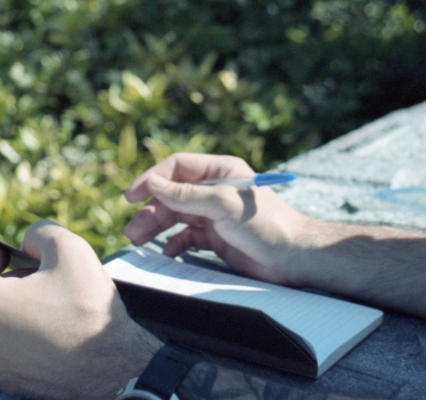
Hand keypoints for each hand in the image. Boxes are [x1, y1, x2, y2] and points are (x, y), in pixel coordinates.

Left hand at [0, 219, 161, 399]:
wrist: (112, 368)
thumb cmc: (88, 309)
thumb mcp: (70, 248)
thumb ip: (40, 232)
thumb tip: (26, 242)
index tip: (16, 254)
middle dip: (9, 281)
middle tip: (44, 281)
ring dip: (14, 308)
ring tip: (50, 308)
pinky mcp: (5, 381)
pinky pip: (4, 347)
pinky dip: (20, 335)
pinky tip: (50, 332)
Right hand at [124, 153, 317, 285]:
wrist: (294, 258)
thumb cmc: (266, 224)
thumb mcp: (222, 204)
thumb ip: (185, 195)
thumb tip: (151, 182)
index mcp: (220, 170)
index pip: (177, 167)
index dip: (152, 179)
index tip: (132, 196)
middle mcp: (216, 190)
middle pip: (172, 195)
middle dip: (150, 211)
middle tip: (133, 231)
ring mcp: (215, 215)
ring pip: (176, 217)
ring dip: (156, 228)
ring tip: (138, 242)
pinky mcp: (217, 238)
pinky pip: (187, 238)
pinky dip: (173, 244)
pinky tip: (165, 252)